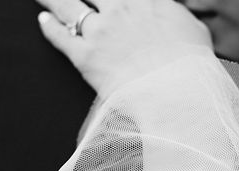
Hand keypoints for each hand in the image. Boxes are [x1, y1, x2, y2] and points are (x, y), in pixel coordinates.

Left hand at [37, 0, 212, 95]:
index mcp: (146, 1)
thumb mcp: (195, 30)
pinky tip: (43, 20)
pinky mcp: (87, 58)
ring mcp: (100, 32)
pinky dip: (49, 27)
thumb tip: (174, 12)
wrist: (179, 94)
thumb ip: (178, 15)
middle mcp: (119, 9)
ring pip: (68, 5)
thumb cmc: (192, 67)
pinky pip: (60, 37)